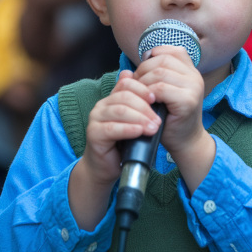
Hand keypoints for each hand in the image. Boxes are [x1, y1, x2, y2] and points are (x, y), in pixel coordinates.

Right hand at [82, 70, 161, 187]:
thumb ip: (140, 108)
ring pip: (120, 111)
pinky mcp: (93, 133)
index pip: (126, 84)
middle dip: (145, 107)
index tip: (156, 99)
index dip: (142, 89)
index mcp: (111, 99)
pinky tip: (139, 132)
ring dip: (140, 118)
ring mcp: (95, 119)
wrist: (105, 167)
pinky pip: (112, 128)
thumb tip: (152, 92)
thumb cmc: (122, 144)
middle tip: (158, 120)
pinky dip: (128, 129)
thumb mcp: (134, 123)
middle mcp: (101, 106)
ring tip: (153, 128)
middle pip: (125, 97)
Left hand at [133, 45, 215, 193]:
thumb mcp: (161, 93)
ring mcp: (194, 87)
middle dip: (144, 70)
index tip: (143, 71)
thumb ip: (149, 78)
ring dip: (144, 82)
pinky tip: (147, 102)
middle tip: (137, 85)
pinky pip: (161, 88)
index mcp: (191, 70)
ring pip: (160, 72)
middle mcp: (195, 76)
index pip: (171, 51)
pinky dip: (149, 93)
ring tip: (140, 95)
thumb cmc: (170, 117)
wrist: (185, 142)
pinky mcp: (188, 100)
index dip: (153, 57)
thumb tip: (126, 71)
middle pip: (163, 59)